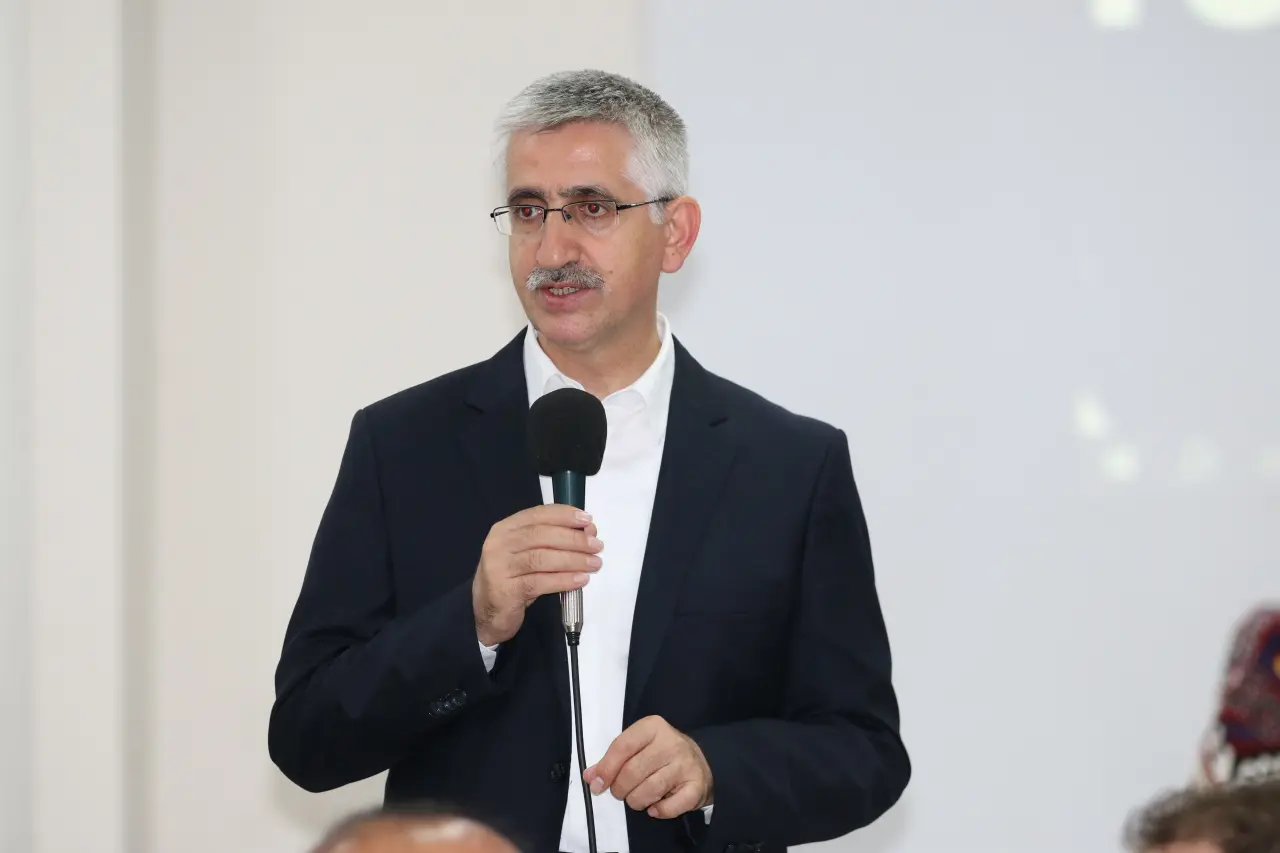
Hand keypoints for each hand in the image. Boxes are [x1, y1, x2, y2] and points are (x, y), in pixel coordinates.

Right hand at [472, 504, 602, 645]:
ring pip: (542, 558)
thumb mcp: (527, 555)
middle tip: (597, 545)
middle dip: (574, 539)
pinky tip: (580, 580)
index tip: (587, 520)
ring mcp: (500, 567)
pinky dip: (564, 580)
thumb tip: (587, 533)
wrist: (486, 613)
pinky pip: (540, 582)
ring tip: (594, 563)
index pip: (537, 514)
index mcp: (505, 529)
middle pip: (541, 535)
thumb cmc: (512, 580)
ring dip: (573, 560)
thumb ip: (550, 542)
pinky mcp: (505, 590)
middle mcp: (499, 544)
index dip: (564, 515)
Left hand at [584, 715, 713, 818]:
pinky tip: (655, 808)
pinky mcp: (697, 786)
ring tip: (637, 799)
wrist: (700, 763)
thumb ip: (612, 760)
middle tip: (620, 793)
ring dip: (636, 801)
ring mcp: (686, 764)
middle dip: (620, 789)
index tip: (596, 785)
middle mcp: (671, 742)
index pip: (622, 746)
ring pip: (649, 790)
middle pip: (633, 771)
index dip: (606, 768)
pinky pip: (670, 807)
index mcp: (653, 727)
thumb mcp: (637, 749)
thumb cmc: (660, 755)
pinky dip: (658, 811)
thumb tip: (590, 777)